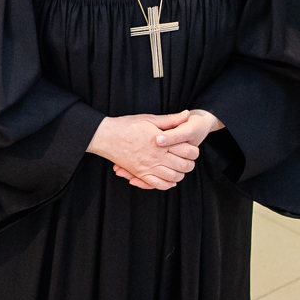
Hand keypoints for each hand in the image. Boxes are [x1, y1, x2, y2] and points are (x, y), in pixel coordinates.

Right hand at [89, 110, 221, 190]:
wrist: (106, 136)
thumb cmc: (126, 125)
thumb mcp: (149, 119)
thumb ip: (170, 119)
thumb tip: (187, 114)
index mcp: (161, 142)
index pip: (187, 150)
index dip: (193, 150)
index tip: (191, 147)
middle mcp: (156, 156)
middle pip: (183, 166)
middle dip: (190, 163)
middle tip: (189, 159)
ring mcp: (148, 167)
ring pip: (173, 177)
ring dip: (180, 174)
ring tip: (180, 168)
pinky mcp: (140, 173)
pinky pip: (158, 184)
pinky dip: (167, 184)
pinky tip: (170, 180)